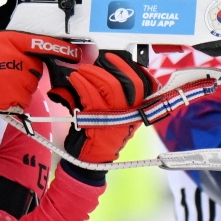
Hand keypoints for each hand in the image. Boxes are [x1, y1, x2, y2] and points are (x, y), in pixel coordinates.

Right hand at [0, 29, 66, 112]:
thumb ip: (20, 42)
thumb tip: (37, 46)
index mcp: (20, 45)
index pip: (49, 46)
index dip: (66, 50)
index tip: (79, 53)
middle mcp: (26, 64)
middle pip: (38, 68)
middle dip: (26, 68)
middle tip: (3, 66)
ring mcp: (24, 84)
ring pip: (30, 84)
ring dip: (19, 82)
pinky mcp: (19, 100)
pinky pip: (23, 99)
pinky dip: (14, 96)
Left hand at [47, 51, 159, 166]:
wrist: (91, 160)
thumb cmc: (103, 136)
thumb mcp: (118, 117)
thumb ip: (119, 98)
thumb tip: (108, 72)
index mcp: (137, 113)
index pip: (146, 86)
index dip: (135, 70)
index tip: (121, 59)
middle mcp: (131, 115)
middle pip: (131, 83)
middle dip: (116, 66)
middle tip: (102, 59)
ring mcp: (115, 118)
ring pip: (111, 85)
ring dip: (94, 72)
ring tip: (83, 70)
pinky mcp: (97, 120)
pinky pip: (91, 94)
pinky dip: (81, 83)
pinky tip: (75, 79)